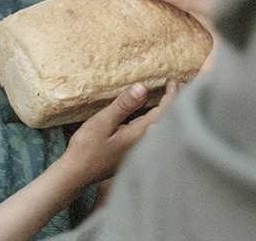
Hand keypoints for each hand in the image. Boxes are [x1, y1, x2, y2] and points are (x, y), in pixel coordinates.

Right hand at [62, 80, 178, 184]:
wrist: (76, 174)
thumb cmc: (87, 148)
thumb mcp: (103, 122)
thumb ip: (123, 105)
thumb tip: (142, 87)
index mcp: (140, 134)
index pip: (164, 112)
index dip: (172, 95)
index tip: (173, 81)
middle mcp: (144, 144)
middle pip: (167, 121)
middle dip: (175, 103)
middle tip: (179, 86)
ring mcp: (139, 151)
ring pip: (160, 127)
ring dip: (167, 111)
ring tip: (171, 97)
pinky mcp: (133, 154)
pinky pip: (152, 134)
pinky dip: (158, 120)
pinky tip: (153, 116)